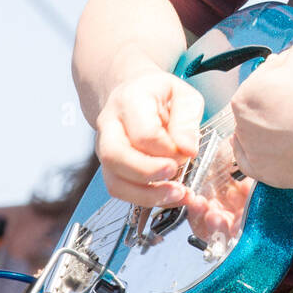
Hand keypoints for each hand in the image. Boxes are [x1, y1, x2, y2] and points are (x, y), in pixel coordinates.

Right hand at [95, 69, 203, 208]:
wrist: (133, 92)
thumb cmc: (160, 95)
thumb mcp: (183, 95)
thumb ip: (187, 120)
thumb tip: (187, 149)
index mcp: (129, 100)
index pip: (144, 133)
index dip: (168, 149)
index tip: (187, 152)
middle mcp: (110, 125)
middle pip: (116, 157)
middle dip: (149, 174)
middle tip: (177, 176)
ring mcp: (105, 148)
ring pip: (114, 181)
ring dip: (147, 195)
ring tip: (176, 194)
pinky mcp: (110, 167)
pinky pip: (120, 190)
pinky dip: (145, 199)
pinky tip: (168, 197)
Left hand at [225, 42, 292, 188]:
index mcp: (244, 98)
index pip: (256, 86)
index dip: (274, 82)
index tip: (290, 85)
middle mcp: (242, 128)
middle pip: (254, 112)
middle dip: (270, 106)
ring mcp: (254, 154)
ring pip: (254, 139)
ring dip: (265, 131)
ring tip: (288, 127)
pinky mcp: (267, 175)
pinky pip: (259, 165)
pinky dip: (265, 157)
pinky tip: (276, 149)